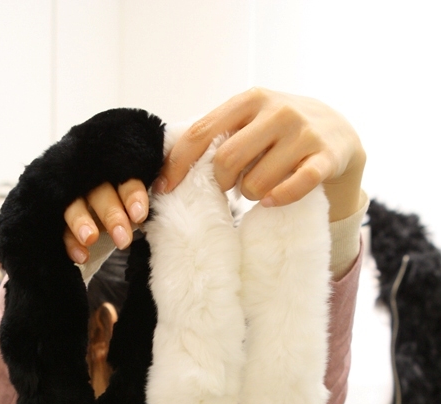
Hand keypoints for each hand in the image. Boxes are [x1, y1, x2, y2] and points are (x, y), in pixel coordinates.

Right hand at [63, 179, 148, 263]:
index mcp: (116, 172)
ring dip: (82, 221)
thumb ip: (156, 187)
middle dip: (111, 214)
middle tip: (123, 239)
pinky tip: (80, 256)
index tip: (139, 215)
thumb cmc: (129, 202)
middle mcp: (92, 181)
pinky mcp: (59, 216)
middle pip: (99, 192)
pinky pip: (60, 228)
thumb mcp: (143, 193)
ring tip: (91, 239)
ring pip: (73, 205)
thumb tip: (168, 186)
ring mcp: (73, 198)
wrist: (99, 213)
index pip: (124, 177)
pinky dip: (69, 242)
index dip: (131, 194)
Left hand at [155, 88, 365, 221]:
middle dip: (223, 183)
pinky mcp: (325, 158)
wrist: (339, 134)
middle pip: (227, 161)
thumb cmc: (280, 134)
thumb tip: (169, 167)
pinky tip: (274, 200)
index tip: (165, 187)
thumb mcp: (250, 122)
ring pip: (256, 183)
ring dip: (253, 195)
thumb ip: (218, 135)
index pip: (202, 132)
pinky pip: (292, 188)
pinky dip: (278, 199)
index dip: (179, 163)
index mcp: (250, 100)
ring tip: (262, 187)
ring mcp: (304, 133)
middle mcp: (278, 111)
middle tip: (233, 187)